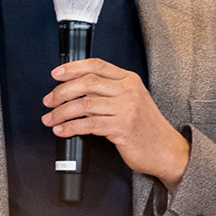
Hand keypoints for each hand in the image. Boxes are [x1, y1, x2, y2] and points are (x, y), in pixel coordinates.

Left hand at [42, 58, 189, 191]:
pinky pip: (89, 124)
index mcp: (129, 80)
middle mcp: (128, 91)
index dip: (73, 67)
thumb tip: (74, 89)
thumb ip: (108, 91)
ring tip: (51, 119)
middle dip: (61, 92)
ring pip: (84, 104)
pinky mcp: (122, 127)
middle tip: (49, 101)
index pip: (96, 65)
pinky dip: (71, 126)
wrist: (166, 150)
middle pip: (86, 83)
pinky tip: (63, 130)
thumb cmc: (146, 127)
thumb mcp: (132, 100)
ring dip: (61, 112)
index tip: (56, 73)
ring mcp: (126, 109)